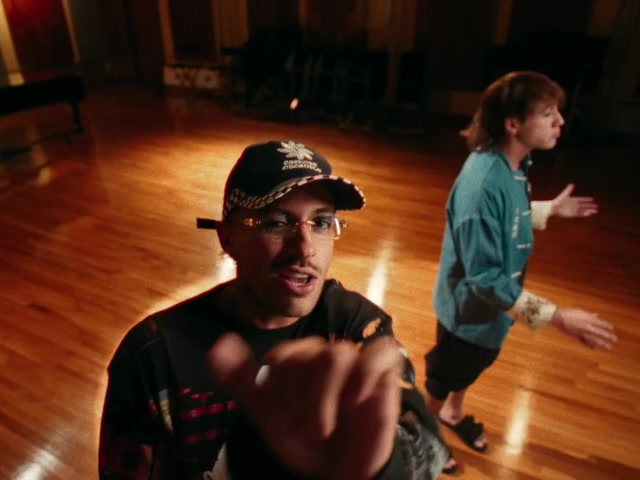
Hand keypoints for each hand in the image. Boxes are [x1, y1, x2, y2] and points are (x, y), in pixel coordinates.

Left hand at [207, 334, 403, 479]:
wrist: (337, 470)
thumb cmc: (303, 441)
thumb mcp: (266, 414)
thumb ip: (241, 380)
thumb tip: (219, 345)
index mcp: (296, 362)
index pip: (283, 357)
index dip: (281, 390)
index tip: (284, 421)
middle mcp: (323, 357)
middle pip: (309, 355)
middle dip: (304, 398)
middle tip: (307, 429)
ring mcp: (354, 362)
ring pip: (338, 354)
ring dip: (328, 394)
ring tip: (327, 426)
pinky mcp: (382, 373)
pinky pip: (381, 353)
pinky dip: (367, 373)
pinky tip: (356, 400)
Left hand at [551, 184, 597, 217]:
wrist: (554, 208)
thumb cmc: (558, 201)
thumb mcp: (564, 195)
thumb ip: (568, 190)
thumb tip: (572, 184)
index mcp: (573, 200)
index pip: (581, 199)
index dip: (586, 199)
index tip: (592, 199)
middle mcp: (574, 205)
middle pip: (584, 205)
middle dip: (590, 206)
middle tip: (596, 206)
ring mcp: (574, 210)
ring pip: (583, 210)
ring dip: (589, 210)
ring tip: (595, 211)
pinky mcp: (572, 214)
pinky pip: (580, 214)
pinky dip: (585, 214)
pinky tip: (589, 213)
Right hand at [551, 308, 616, 349]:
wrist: (558, 317)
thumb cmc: (569, 313)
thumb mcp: (580, 312)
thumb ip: (589, 315)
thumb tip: (596, 315)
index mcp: (588, 319)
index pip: (600, 323)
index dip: (607, 326)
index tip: (612, 328)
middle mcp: (587, 326)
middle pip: (600, 332)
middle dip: (607, 336)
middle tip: (615, 340)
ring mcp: (582, 332)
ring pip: (594, 339)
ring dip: (602, 343)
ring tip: (608, 347)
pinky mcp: (577, 336)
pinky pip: (585, 342)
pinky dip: (590, 345)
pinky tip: (595, 348)